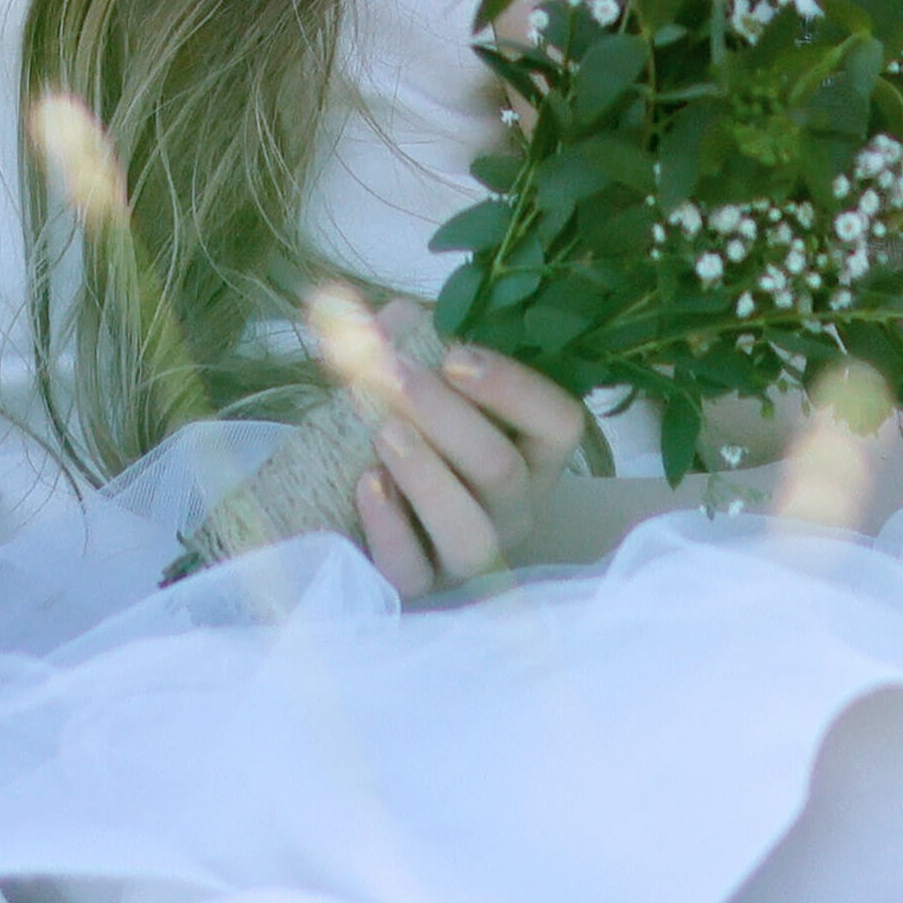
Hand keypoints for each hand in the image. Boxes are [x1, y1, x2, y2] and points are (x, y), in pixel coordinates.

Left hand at [307, 280, 590, 588]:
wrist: (342, 490)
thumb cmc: (398, 423)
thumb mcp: (406, 374)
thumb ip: (403, 338)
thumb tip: (391, 314)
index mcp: (531, 452)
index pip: (560, 423)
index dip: (514, 387)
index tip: (454, 354)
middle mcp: (513, 509)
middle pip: (504, 472)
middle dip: (447, 417)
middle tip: (392, 376)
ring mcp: (469, 555)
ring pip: (471, 533)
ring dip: (427, 477)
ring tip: (383, 430)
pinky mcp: (420, 587)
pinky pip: (413, 570)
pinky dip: (388, 527)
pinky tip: (365, 482)